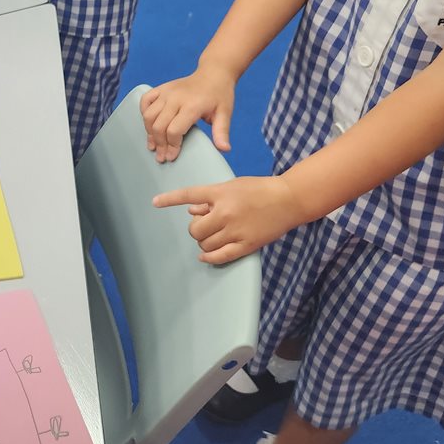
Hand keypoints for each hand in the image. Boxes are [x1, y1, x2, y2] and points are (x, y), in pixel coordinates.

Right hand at [140, 64, 235, 162]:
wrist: (214, 73)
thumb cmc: (219, 94)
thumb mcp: (225, 113)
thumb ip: (222, 132)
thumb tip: (224, 149)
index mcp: (192, 105)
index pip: (174, 130)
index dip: (172, 146)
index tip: (172, 156)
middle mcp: (176, 98)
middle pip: (159, 126)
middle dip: (159, 144)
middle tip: (161, 157)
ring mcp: (166, 92)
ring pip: (149, 116)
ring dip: (149, 132)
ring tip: (153, 145)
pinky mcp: (161, 88)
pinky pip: (145, 100)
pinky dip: (143, 113)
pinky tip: (149, 124)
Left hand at [152, 174, 305, 263]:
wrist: (288, 199)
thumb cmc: (259, 189)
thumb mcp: (232, 186)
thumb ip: (210, 198)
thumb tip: (190, 210)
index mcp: (220, 193)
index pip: (189, 195)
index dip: (170, 199)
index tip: (155, 202)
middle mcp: (225, 212)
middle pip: (195, 229)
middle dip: (196, 229)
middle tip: (206, 225)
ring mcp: (235, 230)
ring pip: (205, 244)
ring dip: (204, 242)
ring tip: (214, 236)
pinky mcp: (246, 245)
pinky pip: (220, 256)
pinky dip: (209, 257)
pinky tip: (205, 256)